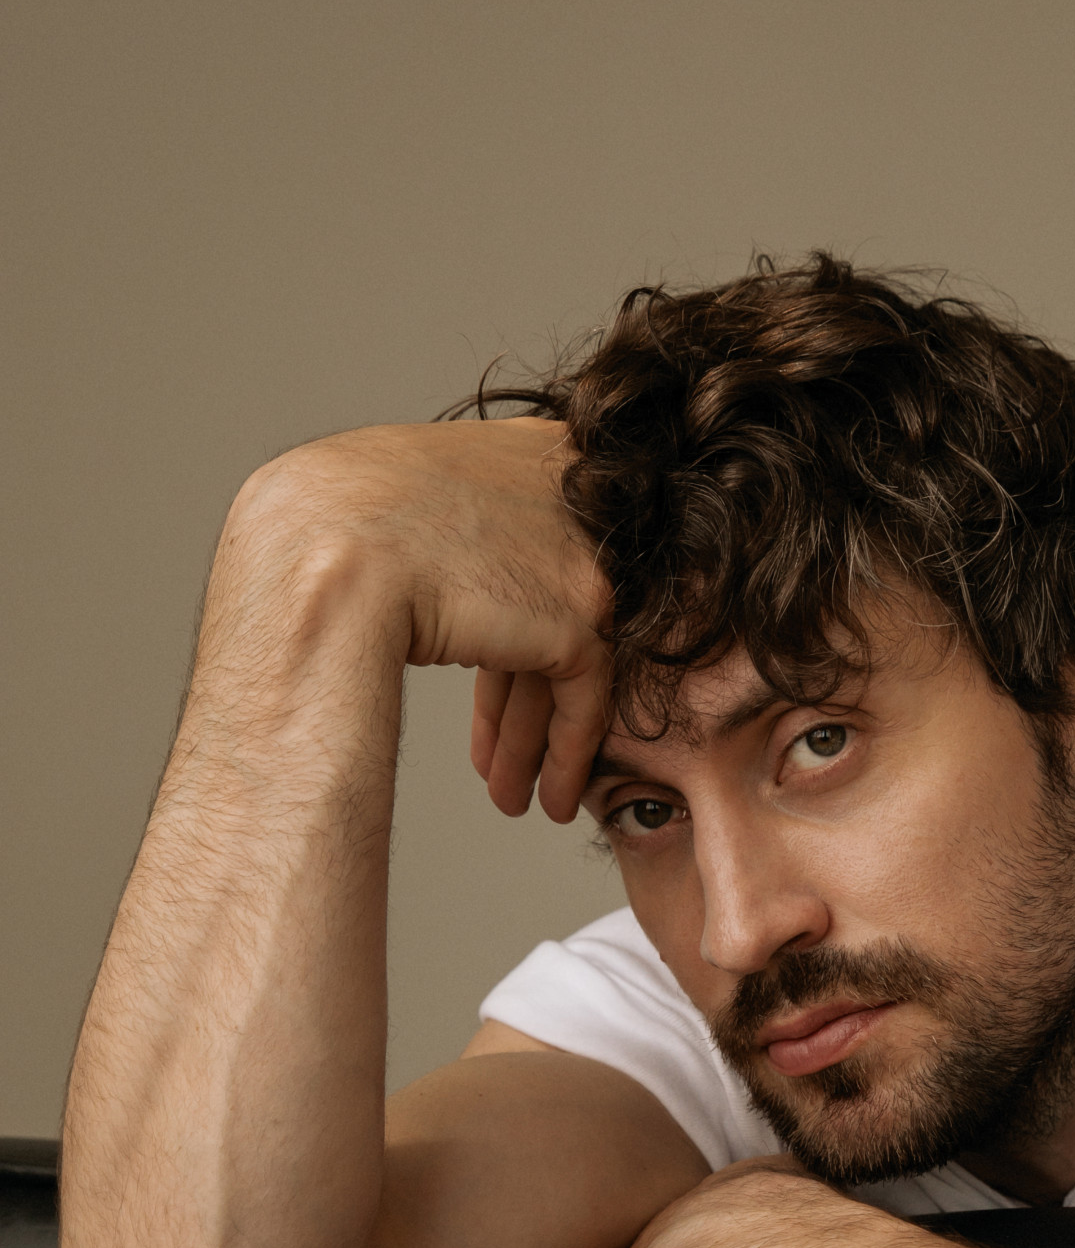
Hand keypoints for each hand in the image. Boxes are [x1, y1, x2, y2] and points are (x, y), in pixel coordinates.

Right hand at [227, 418, 610, 821]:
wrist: (317, 555)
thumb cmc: (316, 534)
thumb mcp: (386, 499)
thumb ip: (437, 522)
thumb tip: (434, 566)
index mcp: (514, 448)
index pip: (527, 549)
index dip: (504, 631)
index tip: (486, 693)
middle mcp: (563, 490)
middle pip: (548, 609)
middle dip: (520, 698)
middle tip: (506, 759)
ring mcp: (575, 550)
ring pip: (569, 660)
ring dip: (536, 738)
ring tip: (515, 795)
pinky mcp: (579, 611)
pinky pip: (586, 698)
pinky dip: (568, 755)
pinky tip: (548, 799)